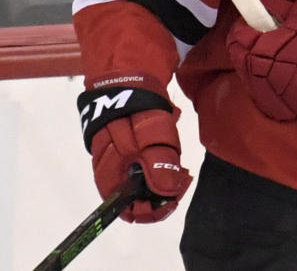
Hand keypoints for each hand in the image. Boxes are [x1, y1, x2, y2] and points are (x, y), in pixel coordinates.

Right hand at [78, 81, 192, 222]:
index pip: (133, 213)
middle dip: (165, 191)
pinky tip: (172, 150)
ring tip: (181, 163)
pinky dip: (161, 162)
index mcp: (112, 180)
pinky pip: (146, 166)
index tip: (175, 193)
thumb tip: (167, 194)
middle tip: (183, 175)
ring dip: (165, 176)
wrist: (127, 84)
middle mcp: (113, 177)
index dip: (156, 208)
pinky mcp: (130, 151)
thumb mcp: (151, 143)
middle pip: (142, 199)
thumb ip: (158, 170)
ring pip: (146, 183)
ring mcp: (121, 163)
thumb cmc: (135, 117)